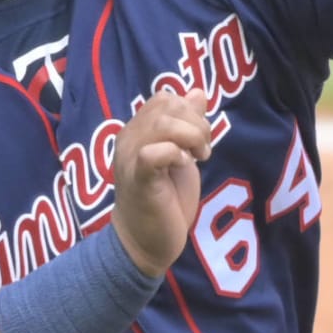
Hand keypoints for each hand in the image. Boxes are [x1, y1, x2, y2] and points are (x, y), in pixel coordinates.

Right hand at [111, 89, 211, 276]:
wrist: (146, 240)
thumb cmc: (165, 198)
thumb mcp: (183, 154)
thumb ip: (188, 124)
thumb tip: (197, 92)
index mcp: (138, 131)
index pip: (165, 98)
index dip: (190, 112)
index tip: (201, 139)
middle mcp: (129, 139)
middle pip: (166, 105)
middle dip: (197, 123)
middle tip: (203, 150)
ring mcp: (130, 159)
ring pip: (161, 123)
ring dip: (190, 137)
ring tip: (197, 158)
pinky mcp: (139, 181)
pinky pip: (151, 154)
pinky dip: (174, 154)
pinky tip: (183, 165)